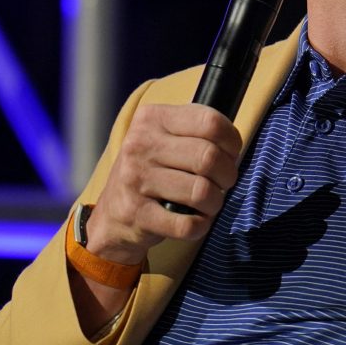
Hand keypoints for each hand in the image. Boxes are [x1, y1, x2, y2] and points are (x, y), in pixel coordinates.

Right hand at [86, 103, 242, 264]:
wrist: (112, 215)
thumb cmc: (152, 170)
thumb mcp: (165, 137)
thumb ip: (196, 129)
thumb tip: (233, 141)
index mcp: (152, 118)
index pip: (210, 122)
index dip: (232, 141)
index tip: (230, 153)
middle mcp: (140, 144)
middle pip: (209, 157)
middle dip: (227, 175)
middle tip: (223, 182)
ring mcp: (135, 179)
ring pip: (201, 192)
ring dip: (215, 203)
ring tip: (208, 203)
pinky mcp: (136, 213)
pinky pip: (187, 224)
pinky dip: (200, 226)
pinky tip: (195, 220)